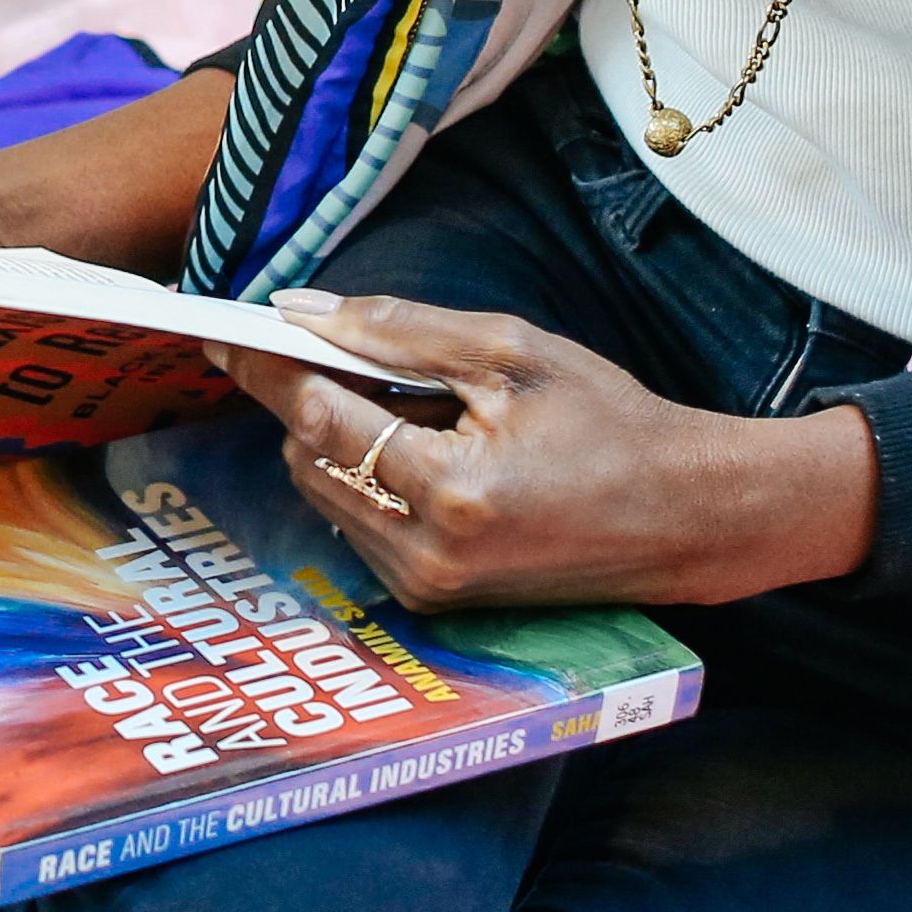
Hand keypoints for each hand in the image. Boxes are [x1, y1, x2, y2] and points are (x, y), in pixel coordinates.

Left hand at [220, 295, 878, 610]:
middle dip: (313, 402)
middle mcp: (427, 554)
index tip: (224, 330)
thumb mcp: (512, 353)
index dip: (269, 369)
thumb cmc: (612, 424)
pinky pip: (361, 523)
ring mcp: (427, 588)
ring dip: (344, 440)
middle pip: (309, 460)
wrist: (687, 518)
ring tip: (423, 409)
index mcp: (450, 491)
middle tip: (352, 354)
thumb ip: (399, 331)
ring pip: (326, 493)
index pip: (319, 420)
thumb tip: (302, 310)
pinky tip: (432, 451)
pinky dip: (372, 476)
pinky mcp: (433, 601)